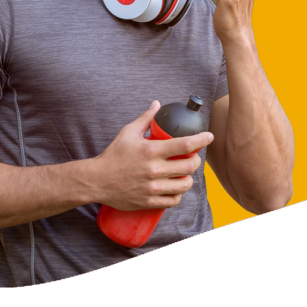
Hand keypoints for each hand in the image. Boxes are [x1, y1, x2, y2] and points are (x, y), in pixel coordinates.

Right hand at [92, 101, 213, 210]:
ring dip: (188, 179)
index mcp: (151, 150)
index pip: (184, 145)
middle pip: (189, 167)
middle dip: (196, 161)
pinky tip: (175, 188)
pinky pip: (173, 201)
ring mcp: (152, 188)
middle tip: (193, 158)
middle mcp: (154, 170)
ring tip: (184, 174)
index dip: (201, 140)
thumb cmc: (113, 155)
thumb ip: (146, 119)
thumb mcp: (128, 132)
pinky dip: (178, 194)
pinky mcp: (149, 202)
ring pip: (184, 185)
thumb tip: (157, 104)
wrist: (97, 180)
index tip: (209, 136)